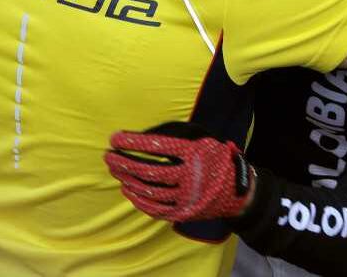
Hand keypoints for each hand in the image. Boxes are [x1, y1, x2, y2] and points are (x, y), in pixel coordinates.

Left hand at [105, 122, 255, 221]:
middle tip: (108, 156)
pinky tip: (127, 189)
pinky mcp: (184, 213)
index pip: (157, 145)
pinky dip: (138, 199)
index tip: (115, 138)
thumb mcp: (199, 136)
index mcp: (196, 153)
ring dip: (128, 180)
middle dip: (124, 163)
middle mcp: (192, 175)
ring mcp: (188, 197)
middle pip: (150, 171)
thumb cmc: (213, 156)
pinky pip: (155, 209)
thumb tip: (139, 135)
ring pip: (150, 191)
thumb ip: (172, 133)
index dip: (133, 141)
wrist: (237, 190)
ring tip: (115, 171)